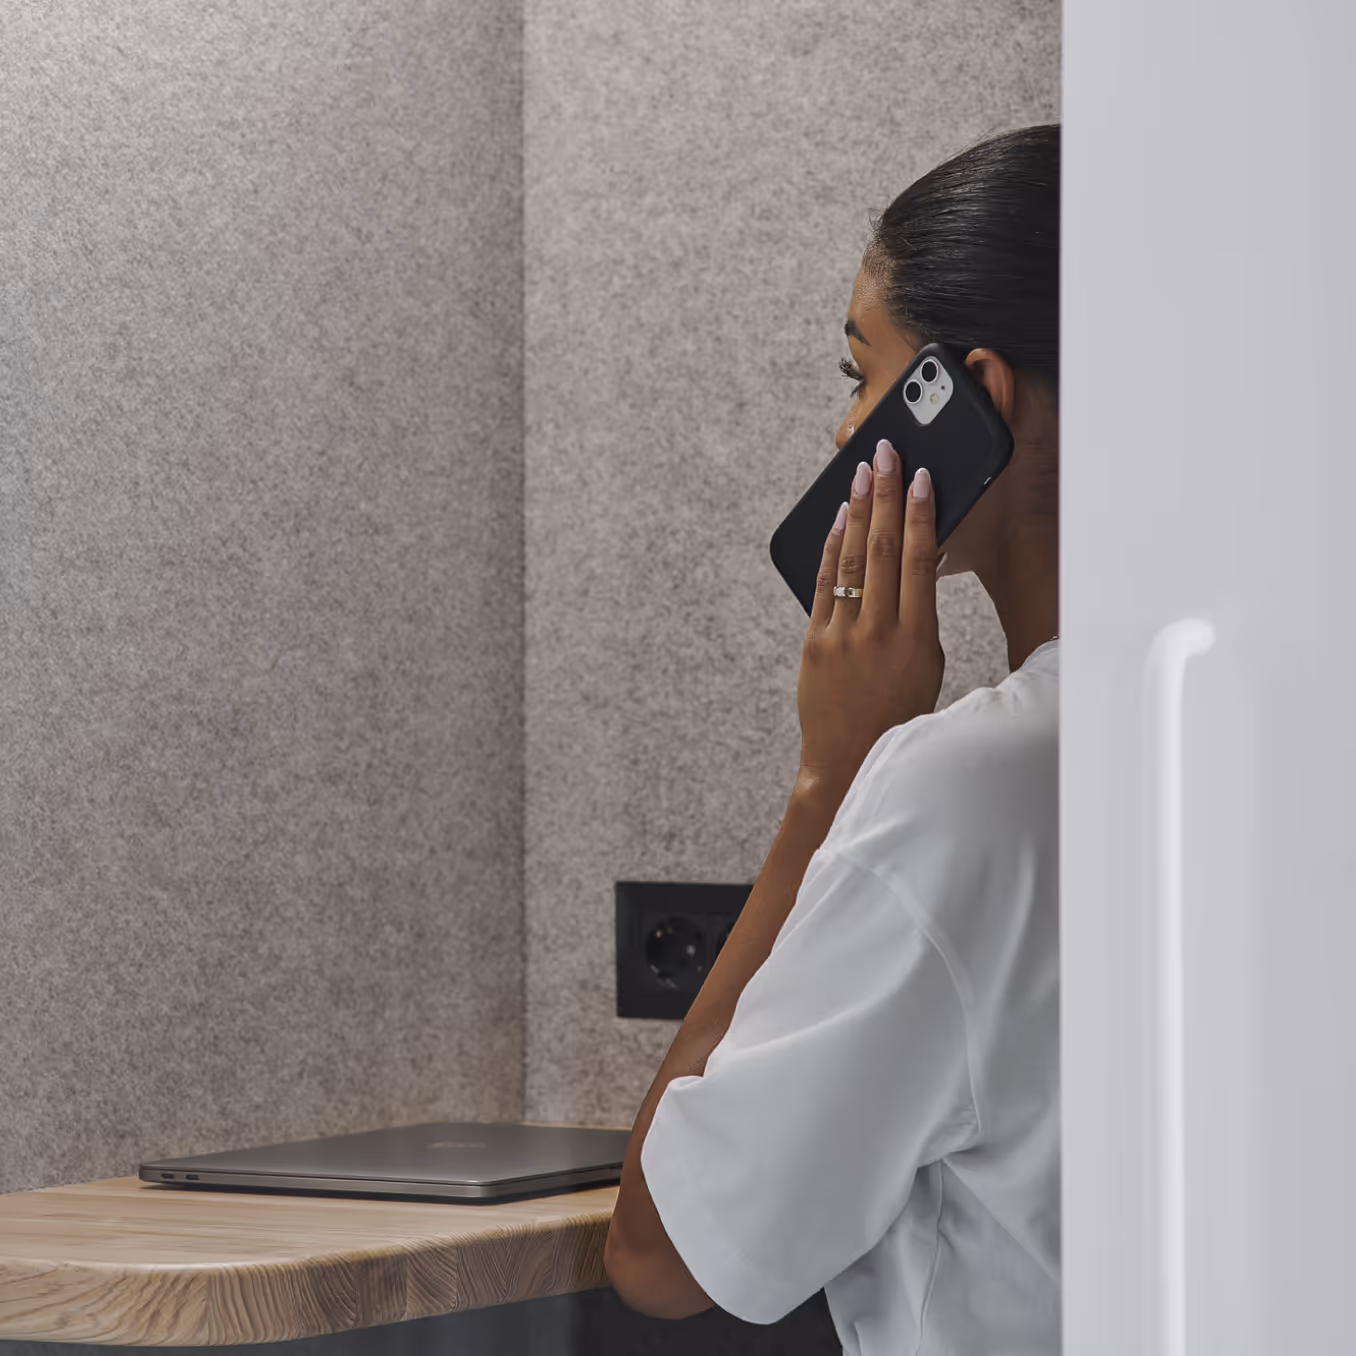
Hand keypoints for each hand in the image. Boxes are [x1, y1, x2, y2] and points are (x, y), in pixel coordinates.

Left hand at [795, 438, 944, 802]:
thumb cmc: (898, 713)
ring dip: (855, 510)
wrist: (847, 761)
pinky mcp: (813, 643)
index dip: (921, 514)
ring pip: (851, 560)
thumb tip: (919, 560)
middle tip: (886, 453)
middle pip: (882, 549)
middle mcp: (878, 633)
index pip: (920, 561)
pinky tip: (836, 519)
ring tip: (861, 473)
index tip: (922, 477)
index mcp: (918, 639)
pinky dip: (830, 547)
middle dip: (885, 495)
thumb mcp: (927, 664)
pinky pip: (823, 584)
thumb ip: (920, 614)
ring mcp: (841, 637)